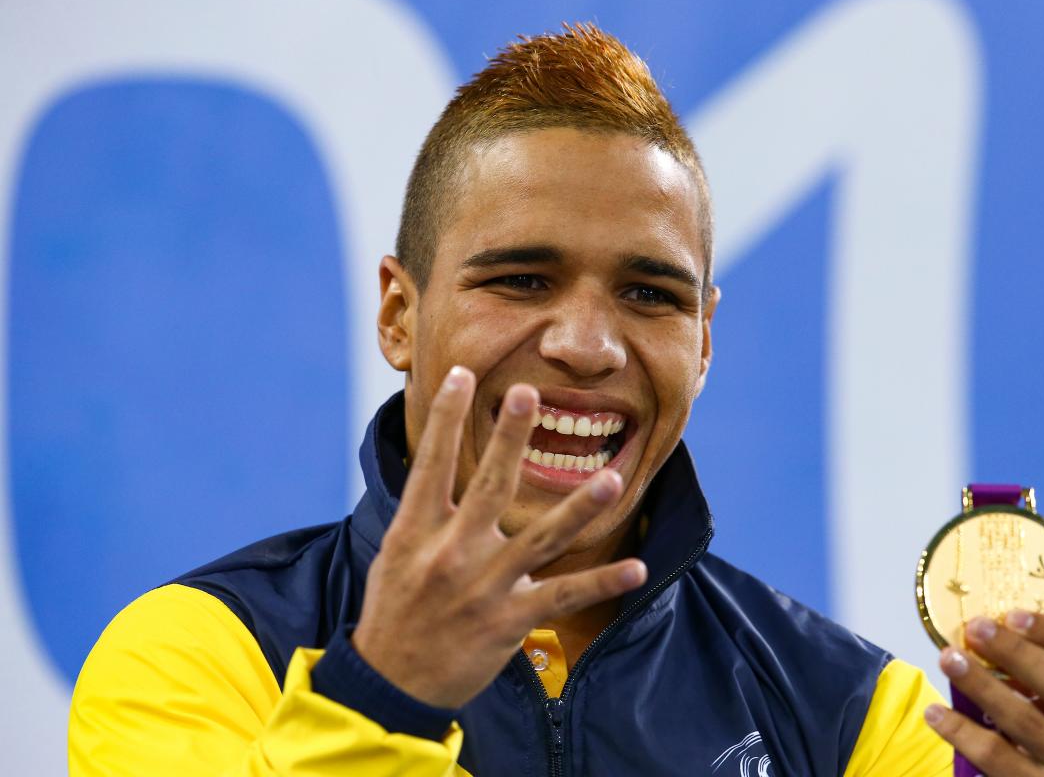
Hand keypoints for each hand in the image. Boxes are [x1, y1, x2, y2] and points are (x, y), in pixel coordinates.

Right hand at [351, 366, 647, 707]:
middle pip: (487, 486)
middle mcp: (451, 554)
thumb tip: (439, 467)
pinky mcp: (508, 622)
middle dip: (508, 437)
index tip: (459, 374)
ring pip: (540, 539)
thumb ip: (424, 513)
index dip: (444, 418)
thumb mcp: (395, 555)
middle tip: (528, 394)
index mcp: (416, 532)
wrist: (388, 685)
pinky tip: (637, 569)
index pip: (432, 463)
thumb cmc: (394, 611)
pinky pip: (563, 596)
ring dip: (578, 507)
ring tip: (612, 478)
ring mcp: (483, 588)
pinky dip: (603, 583)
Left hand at [925, 611, 1043, 775]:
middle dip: (1012, 651)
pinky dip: (961, 731)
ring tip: (947, 660)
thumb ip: (1036, 669)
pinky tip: (935, 712)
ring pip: (1024, 719)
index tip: (1010, 614)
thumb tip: (984, 627)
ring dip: (980, 684)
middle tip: (973, 630)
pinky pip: (996, 757)